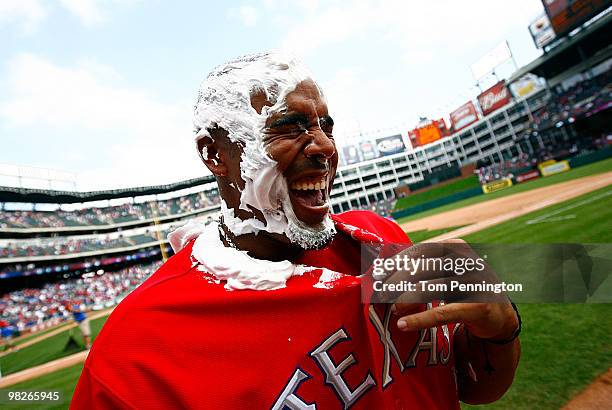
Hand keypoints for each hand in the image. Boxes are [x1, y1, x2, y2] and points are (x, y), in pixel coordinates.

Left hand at [382, 239, 518, 339]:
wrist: (498, 314)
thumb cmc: (463, 288)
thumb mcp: (445, 271)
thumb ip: (420, 266)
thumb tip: (381, 268)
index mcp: (456, 247)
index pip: (420, 250)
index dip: (397, 262)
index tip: (377, 275)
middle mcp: (467, 261)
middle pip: (421, 269)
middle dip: (396, 282)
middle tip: (380, 294)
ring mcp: (474, 283)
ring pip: (428, 289)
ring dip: (404, 300)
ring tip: (392, 309)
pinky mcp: (478, 306)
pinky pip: (441, 313)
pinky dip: (419, 319)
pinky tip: (403, 325)